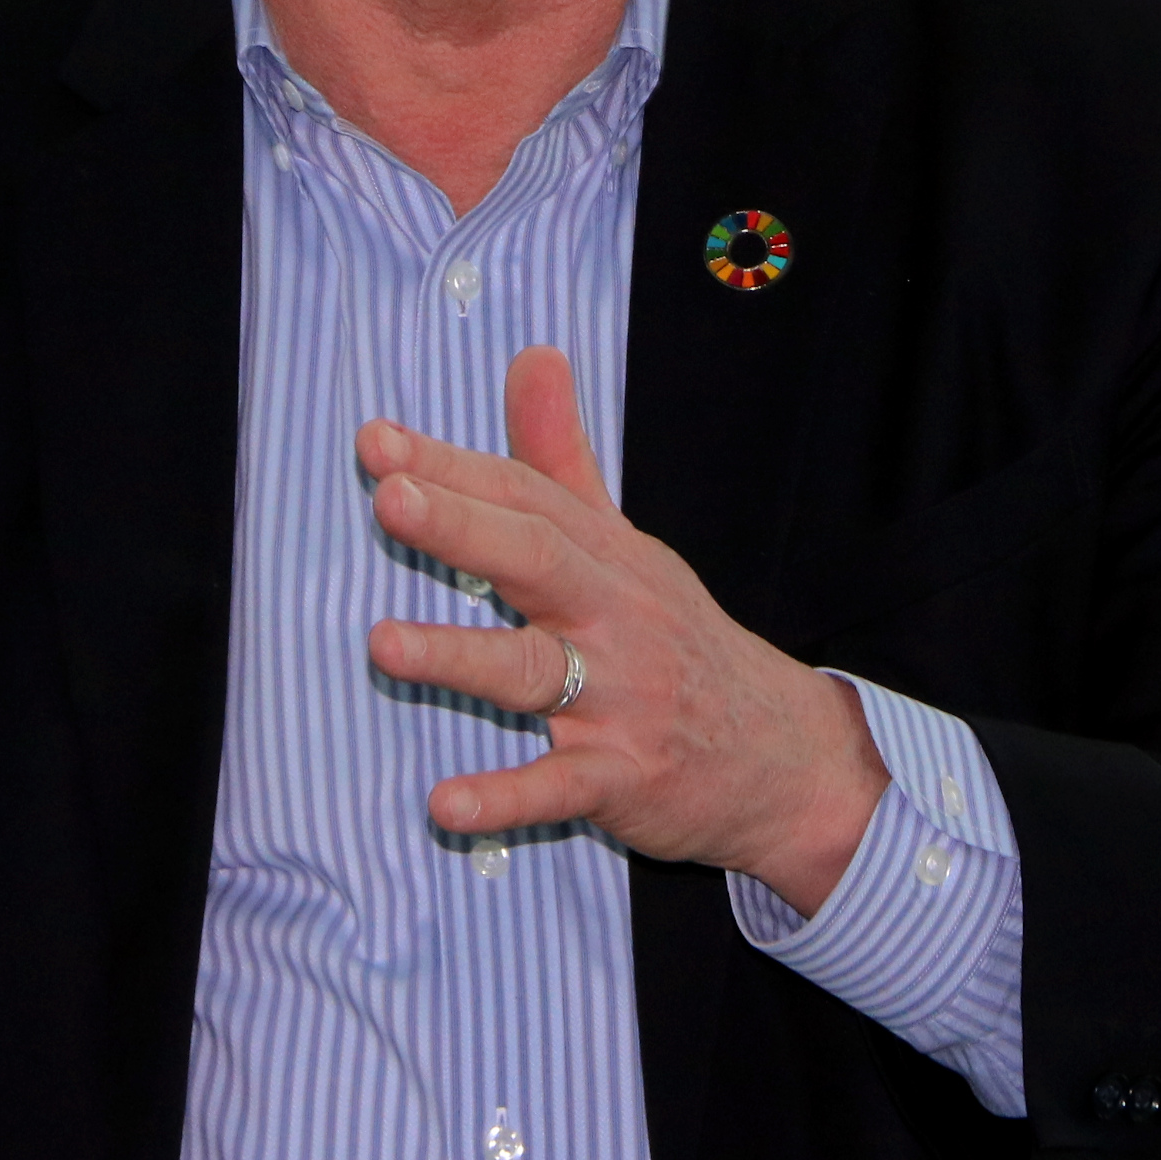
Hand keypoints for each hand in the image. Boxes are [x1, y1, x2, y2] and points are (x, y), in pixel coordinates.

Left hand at [361, 346, 889, 916]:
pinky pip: (558, 788)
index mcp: (607, 556)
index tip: (378, 443)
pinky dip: (504, 799)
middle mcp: (612, 617)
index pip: (524, 499)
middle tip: (390, 497)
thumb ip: (563, 460)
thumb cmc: (678, 641)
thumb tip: (531, 354)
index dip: (451, 469)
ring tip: (381, 644)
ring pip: (533, 672)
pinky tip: (444, 806)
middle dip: (463, 527)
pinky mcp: (622, 778)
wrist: (782, 758)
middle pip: (536, 559)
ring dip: (458, 656)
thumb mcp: (627, 546)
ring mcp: (619, 699)